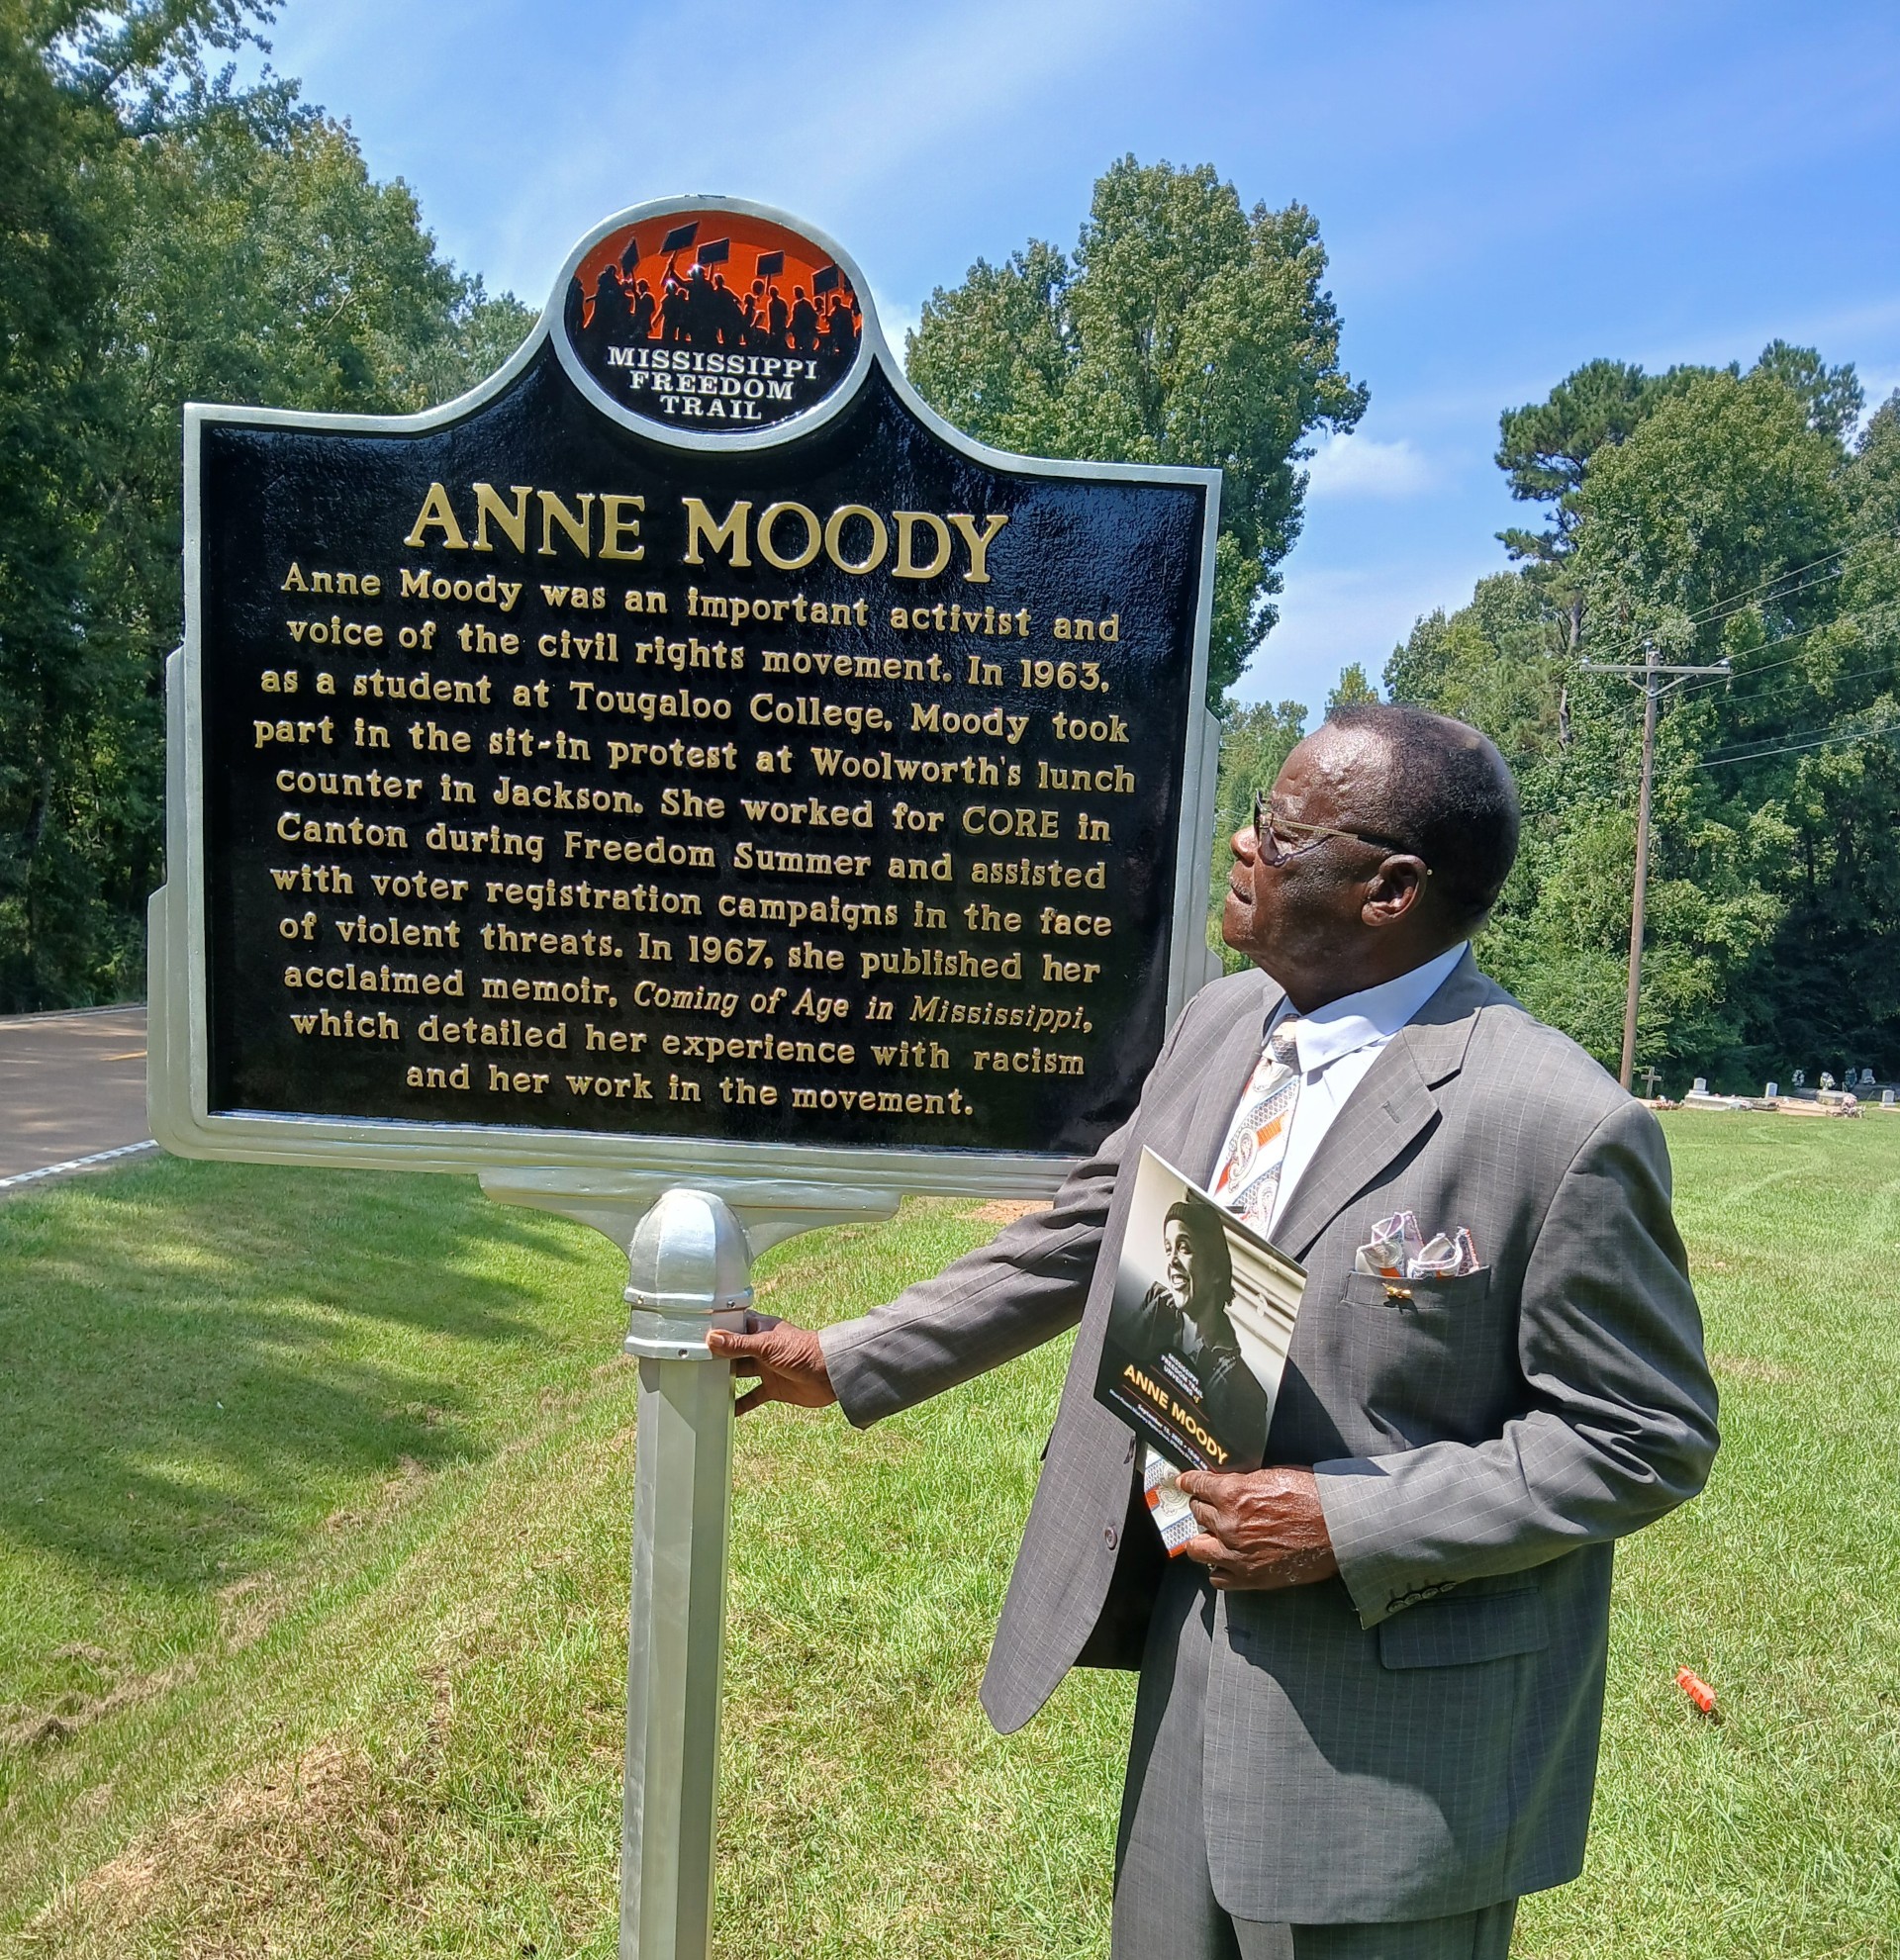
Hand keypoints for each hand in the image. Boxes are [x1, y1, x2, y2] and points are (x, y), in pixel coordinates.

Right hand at [705, 1313, 835, 1416]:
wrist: (829, 1374)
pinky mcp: (773, 1388)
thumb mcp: (766, 1346)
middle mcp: (761, 1347)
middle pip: (733, 1352)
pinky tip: (726, 1410)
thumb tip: (711, 1339)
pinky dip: (740, 1404)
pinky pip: (752, 1397)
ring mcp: (767, 1368)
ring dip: (725, 1380)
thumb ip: (738, 1345)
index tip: (695, 1335)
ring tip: (703, 1385)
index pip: (733, 1326)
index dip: (717, 1330)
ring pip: (740, 1374)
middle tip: (692, 1362)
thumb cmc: (802, 1350)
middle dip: (717, 1357)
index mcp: (759, 1329)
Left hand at [1175, 1466, 1338, 1590]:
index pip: (1196, 1485)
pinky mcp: (1249, 1577)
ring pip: (1197, 1549)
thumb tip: (1229, 1482)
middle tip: (1209, 1507)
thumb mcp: (1273, 1475)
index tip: (1184, 1482)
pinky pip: (1217, 1578)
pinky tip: (1226, 1561)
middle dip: (1202, 1508)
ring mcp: (1235, 1554)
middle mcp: (1227, 1524)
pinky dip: (1218, 1569)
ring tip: (1212, 1536)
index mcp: (1232, 1493)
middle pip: (1197, 1514)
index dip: (1189, 1482)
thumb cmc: (1311, 1497)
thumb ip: (1245, 1481)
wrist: (1337, 1528)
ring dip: (1203, 1540)